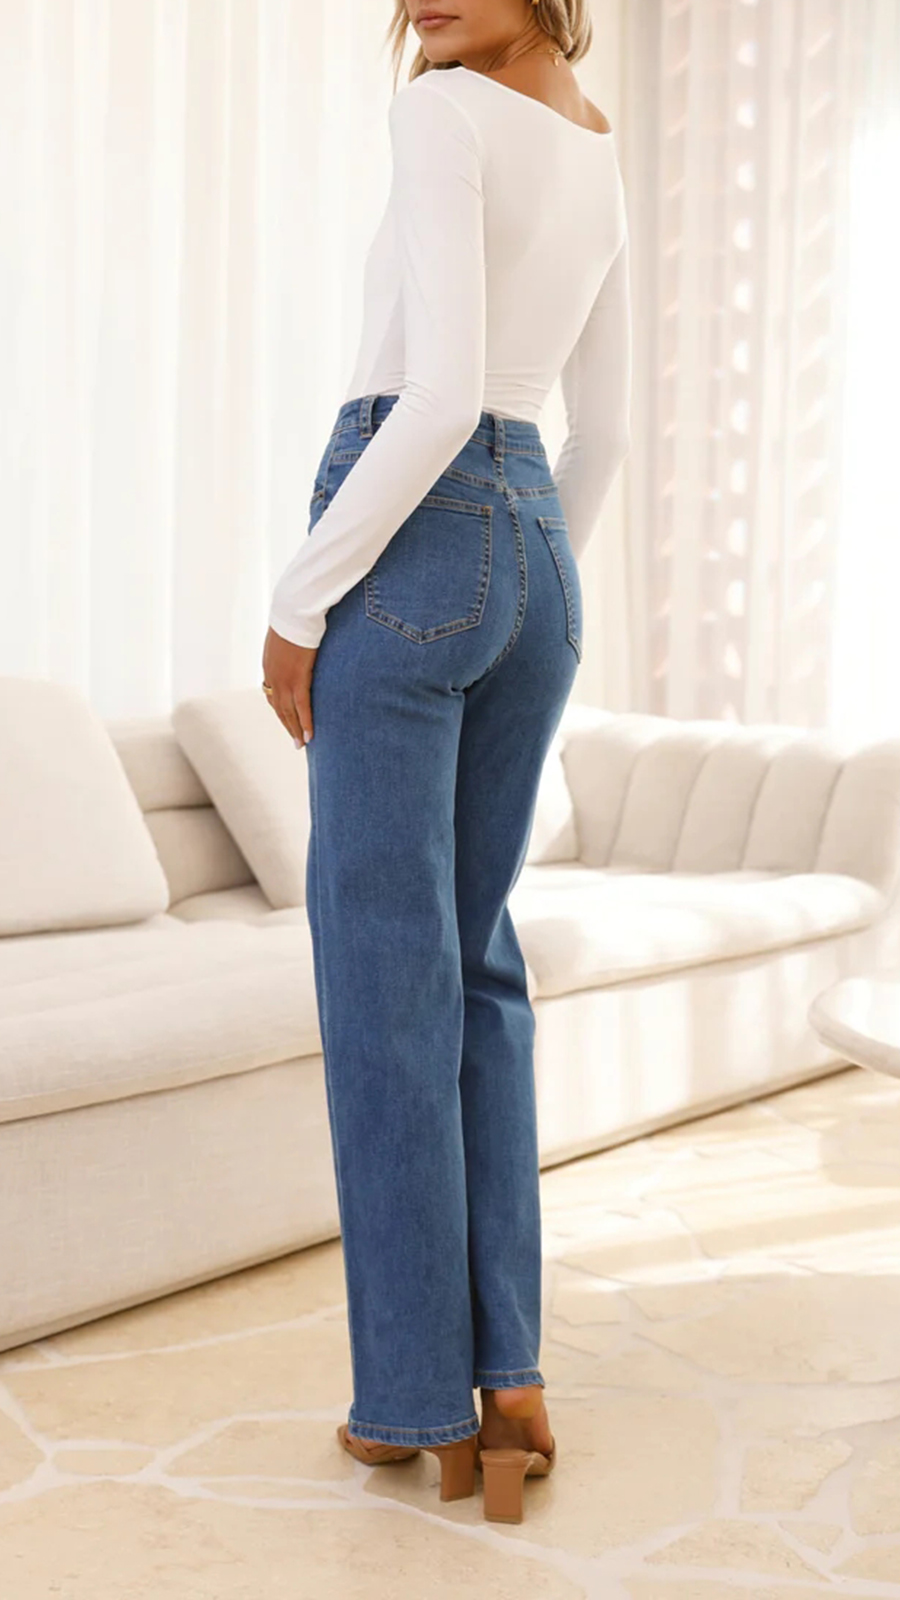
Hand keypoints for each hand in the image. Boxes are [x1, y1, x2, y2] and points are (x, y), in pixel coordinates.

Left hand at [262, 626, 316, 744]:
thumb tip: (298, 646)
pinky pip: (302, 706)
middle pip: (279, 708)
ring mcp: (284, 679)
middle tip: (296, 741)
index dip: (280, 710)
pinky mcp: (298, 678)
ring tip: (302, 744)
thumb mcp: (286, 634)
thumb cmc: (293, 616)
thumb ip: (289, 646)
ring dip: (295, 730)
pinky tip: (309, 735)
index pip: (273, 694)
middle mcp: (273, 676)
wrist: (293, 611)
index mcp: (269, 666)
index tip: (288, 720)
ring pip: (288, 712)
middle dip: (287, 725)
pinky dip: (305, 723)